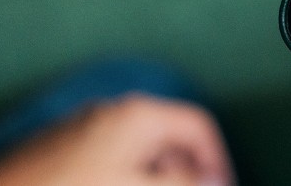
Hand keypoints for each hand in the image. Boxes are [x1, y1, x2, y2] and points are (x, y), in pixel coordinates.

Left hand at [0, 94, 233, 185]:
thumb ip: (186, 183)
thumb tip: (217, 180)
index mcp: (141, 114)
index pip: (200, 126)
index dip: (218, 160)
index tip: (222, 185)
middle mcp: (117, 112)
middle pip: (171, 138)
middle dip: (186, 171)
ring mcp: (90, 128)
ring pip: (142, 150)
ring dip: (158, 175)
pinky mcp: (68, 147)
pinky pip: (115, 157)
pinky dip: (129, 174)